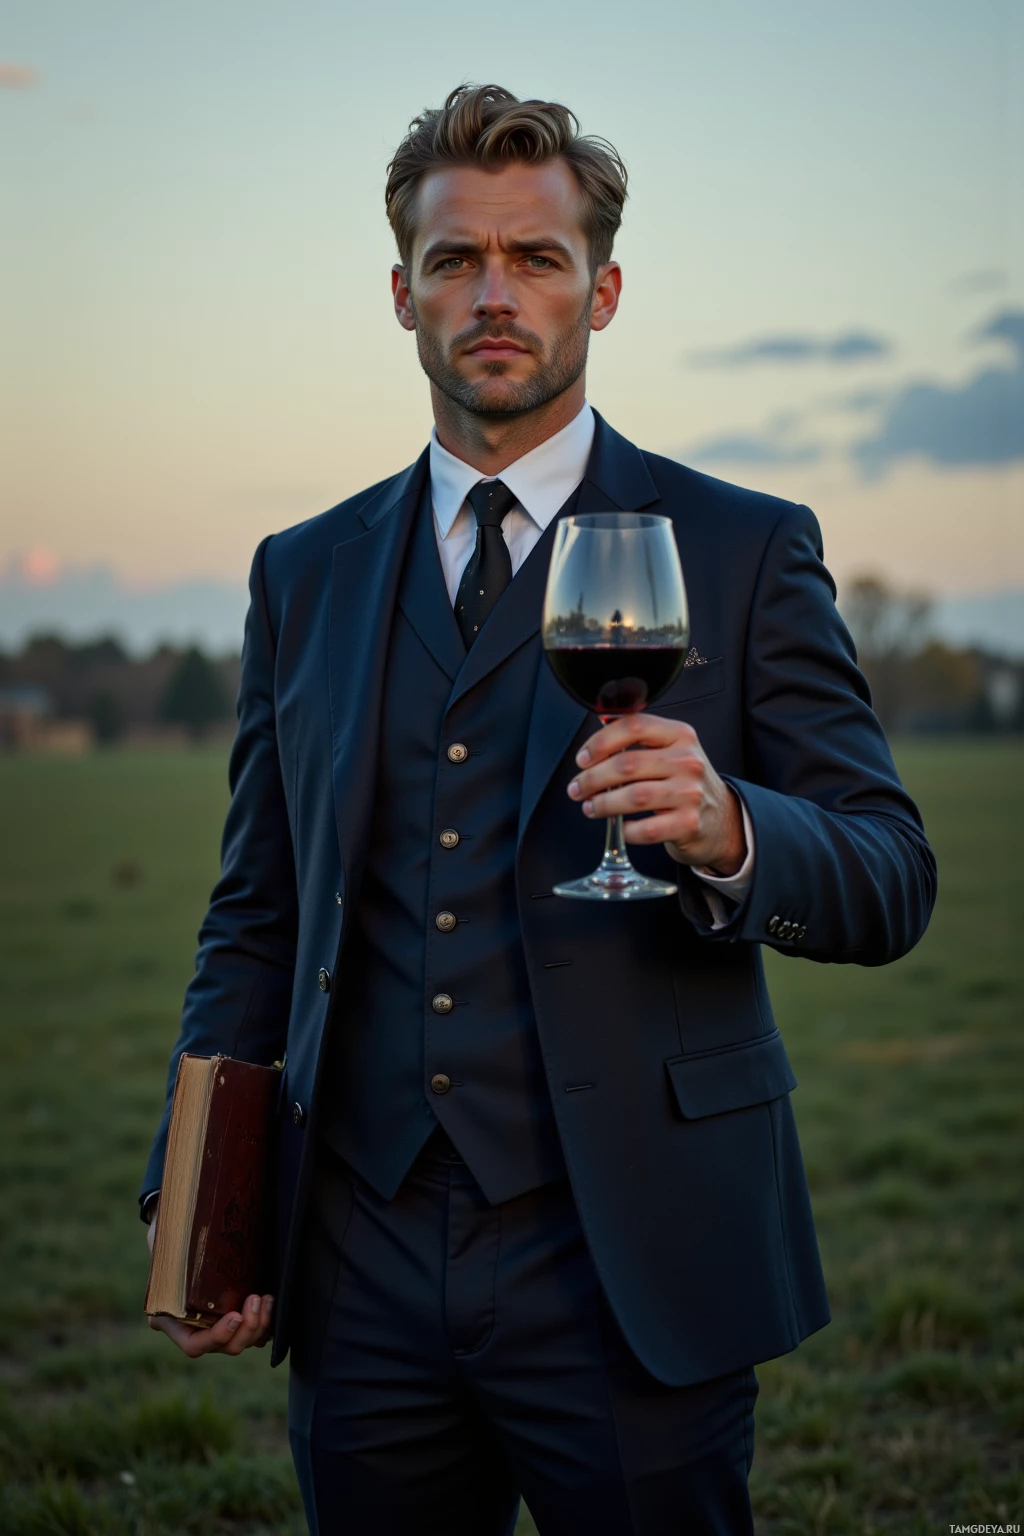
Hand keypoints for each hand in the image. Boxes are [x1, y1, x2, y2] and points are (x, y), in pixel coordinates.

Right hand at [146, 1203, 273, 1355]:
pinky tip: (270, 1302)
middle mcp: (194, 1328)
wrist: (182, 1232)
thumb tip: (170, 1239)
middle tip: (255, 1299)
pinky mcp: (234, 1313)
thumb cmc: (169, 1238)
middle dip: (246, 1329)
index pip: (194, 1345)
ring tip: (266, 1299)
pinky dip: (265, 1322)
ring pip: (244, 1341)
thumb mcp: (160, 1242)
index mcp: (171, 1319)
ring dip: (260, 1325)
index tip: (234, 1316)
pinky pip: (254, 1331)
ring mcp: (216, 1324)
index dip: (217, 1337)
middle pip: (226, 1346)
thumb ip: (164, 1250)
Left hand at [567, 714, 746, 873]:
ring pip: (633, 797)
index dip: (600, 742)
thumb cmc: (684, 783)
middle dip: (592, 778)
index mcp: (680, 735)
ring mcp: (690, 793)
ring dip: (602, 804)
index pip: (634, 726)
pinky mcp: (688, 824)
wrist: (720, 818)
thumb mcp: (671, 752)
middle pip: (627, 764)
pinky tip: (620, 827)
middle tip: (577, 789)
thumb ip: (638, 743)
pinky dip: (626, 830)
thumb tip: (593, 745)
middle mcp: (688, 761)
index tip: (582, 759)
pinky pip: (646, 829)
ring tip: (590, 807)